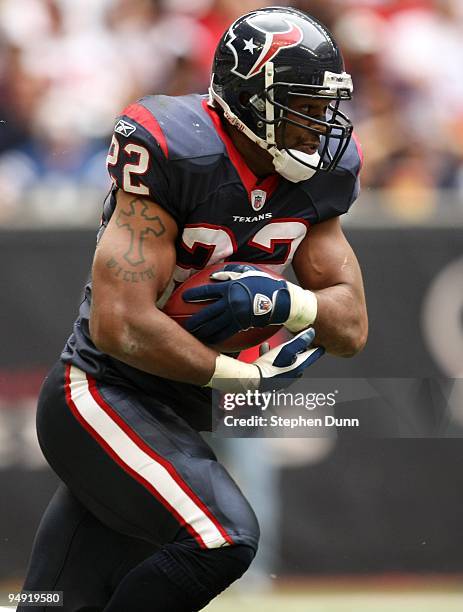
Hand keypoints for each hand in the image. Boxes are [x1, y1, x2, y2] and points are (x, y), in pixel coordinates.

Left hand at [183, 263, 316, 343]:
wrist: (281, 300)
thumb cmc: (265, 284)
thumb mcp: (248, 272)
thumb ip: (230, 273)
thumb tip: (214, 275)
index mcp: (230, 287)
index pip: (207, 291)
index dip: (194, 295)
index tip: (184, 297)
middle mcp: (230, 302)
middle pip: (207, 313)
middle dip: (193, 321)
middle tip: (183, 325)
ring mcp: (235, 316)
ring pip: (214, 326)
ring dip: (202, 331)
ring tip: (192, 335)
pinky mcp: (242, 325)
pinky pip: (225, 333)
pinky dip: (215, 337)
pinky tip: (208, 341)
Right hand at [207, 328, 324, 391]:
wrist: (251, 380)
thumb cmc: (270, 365)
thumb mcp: (285, 350)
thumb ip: (299, 340)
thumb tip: (312, 332)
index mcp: (298, 368)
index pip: (312, 357)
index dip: (316, 350)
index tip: (321, 345)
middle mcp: (292, 375)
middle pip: (299, 361)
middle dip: (298, 352)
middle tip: (299, 344)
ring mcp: (281, 379)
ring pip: (285, 363)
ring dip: (281, 353)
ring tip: (274, 345)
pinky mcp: (270, 379)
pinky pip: (273, 366)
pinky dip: (270, 357)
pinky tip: (263, 349)